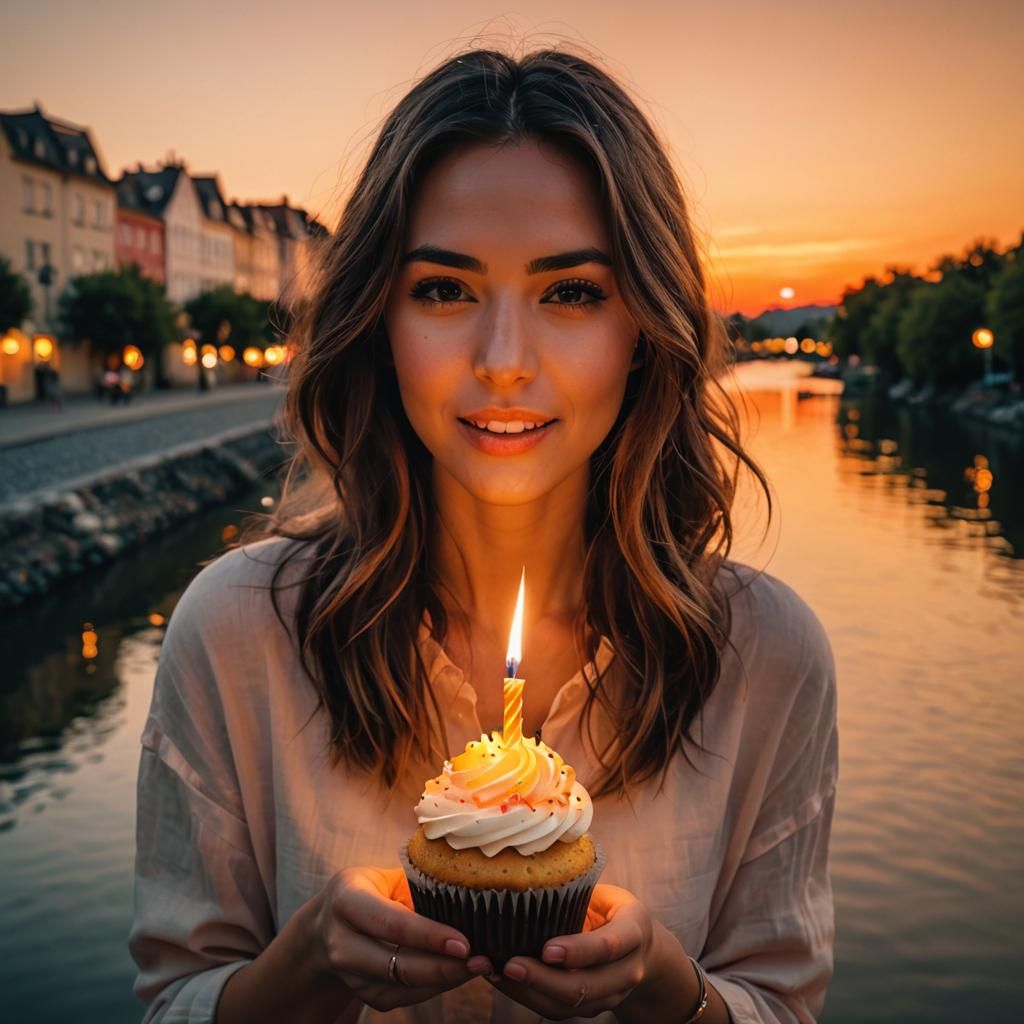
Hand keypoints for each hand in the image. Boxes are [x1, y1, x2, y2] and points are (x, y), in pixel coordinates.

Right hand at [311, 866, 492, 1011]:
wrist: (329, 924)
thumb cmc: (372, 890)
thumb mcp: (387, 876)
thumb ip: (420, 883)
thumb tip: (472, 888)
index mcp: (346, 900)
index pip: (392, 923)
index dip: (430, 936)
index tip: (465, 943)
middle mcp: (341, 942)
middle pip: (397, 966)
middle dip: (444, 967)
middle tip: (483, 960)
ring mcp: (349, 974)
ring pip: (403, 987)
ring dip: (446, 980)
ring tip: (481, 967)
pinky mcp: (363, 994)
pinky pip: (405, 998)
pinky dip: (436, 987)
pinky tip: (459, 973)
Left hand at [485, 883, 657, 1018]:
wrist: (642, 949)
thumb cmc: (612, 910)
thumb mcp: (606, 894)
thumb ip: (579, 889)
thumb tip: (531, 865)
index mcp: (634, 931)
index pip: (609, 946)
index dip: (578, 951)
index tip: (547, 949)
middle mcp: (627, 970)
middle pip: (586, 986)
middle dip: (544, 979)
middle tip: (510, 964)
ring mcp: (611, 994)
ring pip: (569, 1005)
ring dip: (528, 992)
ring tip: (494, 972)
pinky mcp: (591, 1008)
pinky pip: (557, 1010)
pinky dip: (526, 996)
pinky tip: (500, 979)